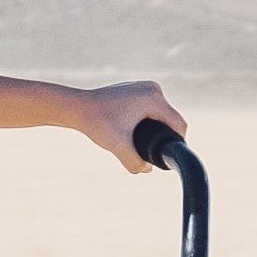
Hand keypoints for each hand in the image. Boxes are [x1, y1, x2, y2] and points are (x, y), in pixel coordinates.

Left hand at [69, 83, 187, 169]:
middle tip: (152, 155)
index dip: (176, 143)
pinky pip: (152, 109)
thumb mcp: (117, 145)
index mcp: (153, 98)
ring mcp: (145, 87)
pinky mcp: (137, 90)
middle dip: (164, 137)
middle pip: (171, 119)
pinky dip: (149, 121)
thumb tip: (147, 169)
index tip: (166, 158)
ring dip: (158, 129)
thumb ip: (134, 162)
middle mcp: (153, 89)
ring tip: (145, 146)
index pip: (178, 124)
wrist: (77, 107)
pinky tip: (139, 134)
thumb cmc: (97, 123)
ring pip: (162, 114)